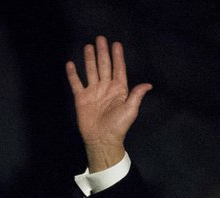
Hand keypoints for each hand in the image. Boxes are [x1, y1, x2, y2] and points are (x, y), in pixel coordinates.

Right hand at [65, 35, 151, 171]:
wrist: (102, 139)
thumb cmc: (118, 126)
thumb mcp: (131, 110)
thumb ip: (136, 95)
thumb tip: (148, 85)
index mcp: (119, 90)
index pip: (118, 69)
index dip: (118, 57)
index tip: (116, 44)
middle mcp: (106, 88)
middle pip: (104, 66)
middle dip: (102, 52)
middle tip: (101, 38)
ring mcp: (93, 92)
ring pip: (91, 71)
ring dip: (90, 58)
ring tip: (88, 46)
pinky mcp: (81, 98)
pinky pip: (76, 83)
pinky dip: (73, 74)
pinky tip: (71, 64)